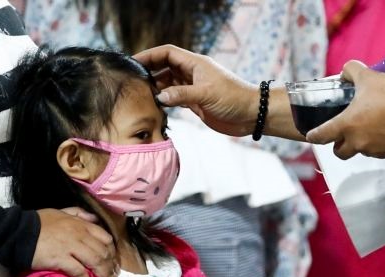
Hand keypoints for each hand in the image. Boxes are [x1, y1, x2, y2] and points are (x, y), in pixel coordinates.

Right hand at [32, 209, 118, 276]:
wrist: (18, 231)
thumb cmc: (38, 222)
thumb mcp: (61, 212)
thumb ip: (79, 214)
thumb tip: (94, 219)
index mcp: (81, 224)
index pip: (105, 238)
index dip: (112, 252)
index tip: (114, 263)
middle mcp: (80, 235)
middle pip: (104, 253)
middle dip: (112, 268)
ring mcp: (71, 247)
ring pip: (97, 263)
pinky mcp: (61, 259)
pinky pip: (80, 272)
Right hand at [134, 45, 257, 136]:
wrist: (251, 114)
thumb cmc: (233, 99)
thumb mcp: (206, 94)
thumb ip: (181, 94)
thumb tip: (159, 96)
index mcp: (195, 64)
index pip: (167, 53)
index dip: (150, 55)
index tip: (134, 62)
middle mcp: (193, 73)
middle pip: (165, 67)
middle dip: (150, 72)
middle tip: (134, 80)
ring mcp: (193, 88)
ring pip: (168, 83)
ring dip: (156, 88)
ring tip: (141, 94)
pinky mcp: (195, 102)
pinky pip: (175, 98)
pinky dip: (165, 100)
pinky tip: (156, 105)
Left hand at [306, 61, 384, 159]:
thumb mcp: (369, 77)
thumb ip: (353, 72)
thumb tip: (345, 71)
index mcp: (346, 125)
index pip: (321, 135)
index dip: (313, 136)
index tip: (310, 135)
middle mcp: (356, 141)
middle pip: (339, 151)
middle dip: (338, 145)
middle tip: (342, 134)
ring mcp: (372, 150)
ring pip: (359, 151)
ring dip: (359, 143)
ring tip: (369, 127)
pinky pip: (376, 151)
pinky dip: (377, 143)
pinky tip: (384, 130)